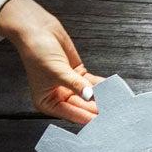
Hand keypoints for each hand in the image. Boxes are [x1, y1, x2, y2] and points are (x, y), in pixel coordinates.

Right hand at [0, 0, 102, 123]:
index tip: (101, 121)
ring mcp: (69, 86)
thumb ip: (76, 84)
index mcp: (46, 103)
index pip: (71, 114)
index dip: (86, 117)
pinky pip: (92, 84)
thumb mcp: (57, 71)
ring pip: (88, 96)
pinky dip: (101, 86)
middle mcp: (58, 97)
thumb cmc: (37, 51)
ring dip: (101, 98)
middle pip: (81, 107)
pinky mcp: (77, 75)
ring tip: (115, 103)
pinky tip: (111, 90)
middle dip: (96, 109)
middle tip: (113, 114)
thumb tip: (90, 95)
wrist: (37, 29)